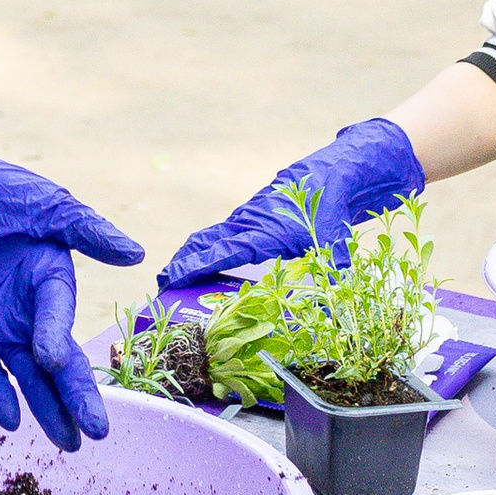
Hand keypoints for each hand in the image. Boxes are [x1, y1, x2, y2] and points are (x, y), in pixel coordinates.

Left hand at [0, 133, 140, 452]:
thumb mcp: (43, 204)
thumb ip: (86, 230)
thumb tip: (137, 253)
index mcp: (52, 280)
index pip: (58, 316)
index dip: (57, 336)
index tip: (54, 359)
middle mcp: (30, 311)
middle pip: (56, 361)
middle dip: (74, 396)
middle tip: (95, 432)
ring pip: (26, 376)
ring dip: (45, 408)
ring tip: (67, 443)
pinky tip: (9, 421)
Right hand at [156, 115, 424, 291]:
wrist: (333, 173)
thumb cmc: (330, 212)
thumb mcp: (333, 253)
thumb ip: (327, 286)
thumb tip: (327, 321)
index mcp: (261, 234)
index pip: (218, 254)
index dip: (191, 268)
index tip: (169, 281)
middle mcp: (246, 223)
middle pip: (201, 243)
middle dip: (180, 264)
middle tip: (161, 286)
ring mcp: (245, 216)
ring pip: (209, 236)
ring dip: (191, 255)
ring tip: (177, 279)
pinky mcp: (250, 213)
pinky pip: (220, 231)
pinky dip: (207, 246)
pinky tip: (209, 263)